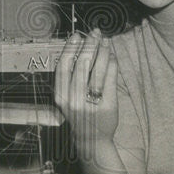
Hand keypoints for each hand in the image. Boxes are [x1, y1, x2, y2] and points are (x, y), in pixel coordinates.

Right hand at [53, 29, 118, 160]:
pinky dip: (112, 64)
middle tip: (95, 33)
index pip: (63, 67)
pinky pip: (111, 79)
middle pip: (81, 65)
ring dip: (103, 52)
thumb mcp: (69, 97)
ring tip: (106, 41)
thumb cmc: (80, 112)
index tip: (76, 35)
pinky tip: (112, 56)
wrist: (91, 139)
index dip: (69, 49)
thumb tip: (81, 46)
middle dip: (89, 45)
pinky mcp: (107, 105)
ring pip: (97, 70)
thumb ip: (72, 76)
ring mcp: (90, 103)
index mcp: (61, 96)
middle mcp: (73, 100)